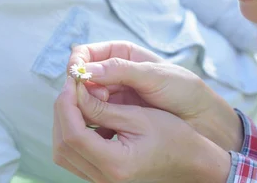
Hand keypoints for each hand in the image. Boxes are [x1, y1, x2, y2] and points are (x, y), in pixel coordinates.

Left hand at [53, 78, 230, 182]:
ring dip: (65, 123)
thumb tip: (76, 92)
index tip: (73, 82)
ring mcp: (102, 181)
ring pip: (64, 153)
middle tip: (73, 87)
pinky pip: (76, 156)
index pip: (73, 133)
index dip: (67, 104)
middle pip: (62, 146)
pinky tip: (86, 114)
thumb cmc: (174, 137)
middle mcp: (104, 179)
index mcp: (115, 164)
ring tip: (78, 98)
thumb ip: (104, 107)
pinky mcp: (103, 177)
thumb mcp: (140, 116)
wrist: (193, 162)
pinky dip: (74, 133)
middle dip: (62, 112)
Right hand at [69, 41, 243, 151]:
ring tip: (104, 113)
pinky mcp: (116, 117)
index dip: (78, 62)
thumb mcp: (154, 76)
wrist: (202, 119)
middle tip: (98, 97)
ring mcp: (114, 96)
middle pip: (83, 77)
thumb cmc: (183, 90)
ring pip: (86, 99)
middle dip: (83, 87)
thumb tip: (86, 69)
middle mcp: (114, 73)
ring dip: (87, 105)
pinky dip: (93, 122)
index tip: (76, 74)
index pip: (87, 52)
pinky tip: (101, 128)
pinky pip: (95, 118)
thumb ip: (121, 71)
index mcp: (122, 54)